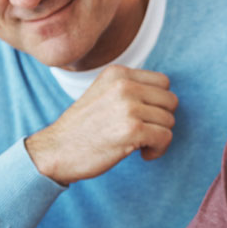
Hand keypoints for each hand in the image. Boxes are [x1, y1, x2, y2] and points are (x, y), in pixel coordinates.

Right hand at [26, 65, 178, 184]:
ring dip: (158, 137)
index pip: (163, 82)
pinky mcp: (132, 129)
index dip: (158, 103)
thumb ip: (130, 89)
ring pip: (169, 121)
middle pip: (170, 101)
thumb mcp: (103, 94)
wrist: (56, 150)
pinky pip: (165, 137)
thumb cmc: (82, 128)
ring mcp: (128, 106)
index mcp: (118, 73)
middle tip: (143, 133)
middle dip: (161, 120)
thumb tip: (166, 98)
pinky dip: (158, 150)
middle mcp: (124, 85)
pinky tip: (142, 154)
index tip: (144, 118)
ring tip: (139, 144)